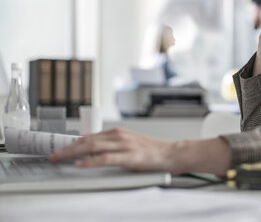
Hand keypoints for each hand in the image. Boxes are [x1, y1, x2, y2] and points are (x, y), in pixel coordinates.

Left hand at [48, 128, 231, 175]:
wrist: (172, 153)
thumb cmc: (152, 151)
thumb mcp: (128, 143)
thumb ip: (109, 143)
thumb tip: (88, 140)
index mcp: (117, 133)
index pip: (88, 137)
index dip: (70, 143)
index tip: (57, 148)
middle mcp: (119, 136)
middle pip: (86, 140)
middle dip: (66, 148)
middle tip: (52, 155)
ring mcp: (125, 145)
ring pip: (93, 146)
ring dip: (73, 153)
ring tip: (59, 158)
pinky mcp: (130, 156)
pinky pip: (106, 158)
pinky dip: (91, 161)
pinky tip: (81, 163)